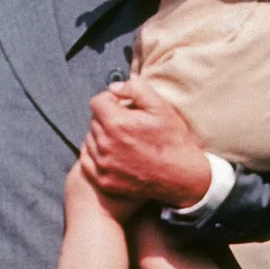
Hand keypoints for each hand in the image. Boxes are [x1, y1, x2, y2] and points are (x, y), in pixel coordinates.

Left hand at [79, 78, 210, 207]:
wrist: (183, 177)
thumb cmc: (172, 140)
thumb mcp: (160, 106)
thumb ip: (135, 88)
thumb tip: (113, 87)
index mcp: (116, 124)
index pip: (96, 102)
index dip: (110, 100)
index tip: (121, 106)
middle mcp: (105, 145)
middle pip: (94, 120)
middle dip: (107, 117)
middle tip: (127, 124)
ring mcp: (103, 165)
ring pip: (90, 139)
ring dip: (101, 135)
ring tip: (123, 139)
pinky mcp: (104, 181)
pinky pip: (87, 160)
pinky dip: (96, 154)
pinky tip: (113, 153)